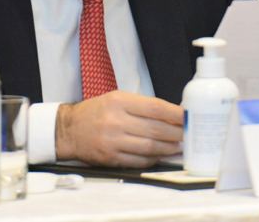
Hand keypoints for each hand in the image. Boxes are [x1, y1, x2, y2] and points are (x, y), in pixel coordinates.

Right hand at [55, 91, 182, 167]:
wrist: (69, 129)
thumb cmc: (97, 111)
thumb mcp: (117, 98)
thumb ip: (142, 106)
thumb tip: (171, 114)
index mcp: (119, 101)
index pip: (154, 107)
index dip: (174, 114)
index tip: (187, 116)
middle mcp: (116, 121)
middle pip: (155, 129)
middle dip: (176, 132)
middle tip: (188, 133)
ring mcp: (113, 141)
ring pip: (149, 147)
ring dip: (168, 148)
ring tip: (178, 146)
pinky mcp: (111, 158)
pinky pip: (139, 160)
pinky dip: (153, 159)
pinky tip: (161, 155)